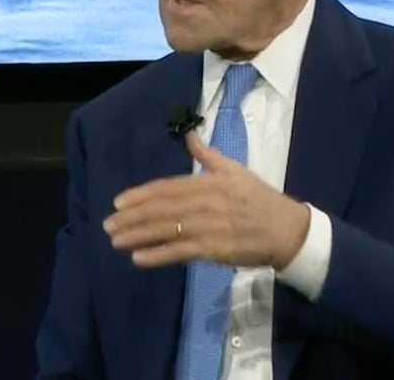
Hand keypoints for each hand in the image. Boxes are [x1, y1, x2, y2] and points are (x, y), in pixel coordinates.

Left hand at [104, 131, 310, 269]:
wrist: (286, 229)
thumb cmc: (259, 199)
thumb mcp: (235, 170)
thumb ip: (209, 155)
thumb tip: (190, 135)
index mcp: (208, 181)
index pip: (167, 187)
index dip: (141, 194)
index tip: (118, 202)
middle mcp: (205, 201)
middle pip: (161, 208)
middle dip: (132, 217)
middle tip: (108, 224)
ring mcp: (209, 226)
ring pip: (166, 230)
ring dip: (138, 235)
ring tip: (115, 241)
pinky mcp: (214, 249)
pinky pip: (180, 252)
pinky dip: (158, 255)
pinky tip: (138, 259)